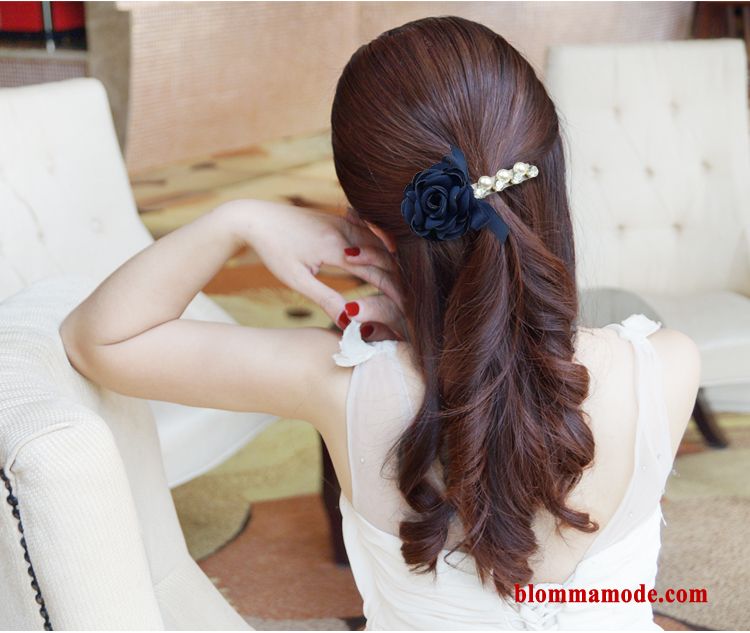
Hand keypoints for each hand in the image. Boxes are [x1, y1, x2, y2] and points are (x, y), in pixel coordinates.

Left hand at [218, 199, 404, 337]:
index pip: (377, 273)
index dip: (396, 292)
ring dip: (395, 262)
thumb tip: (349, 322)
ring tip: (408, 282)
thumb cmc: (273, 251)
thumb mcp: (297, 280)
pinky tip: (391, 255)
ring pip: (379, 243)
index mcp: (335, 248)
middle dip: (401, 279)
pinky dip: (382, 247)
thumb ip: (326, 298)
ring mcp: (342, 223)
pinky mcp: (338, 219)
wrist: (255, 218)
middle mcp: (344, 232)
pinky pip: (369, 233)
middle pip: (385, 257)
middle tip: (416, 299)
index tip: (410, 309)